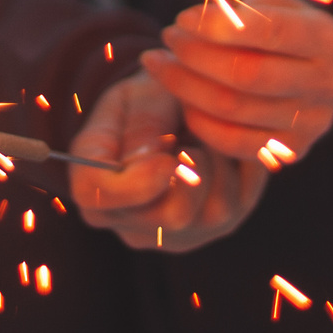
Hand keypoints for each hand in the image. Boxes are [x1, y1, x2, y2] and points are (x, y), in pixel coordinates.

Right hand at [69, 71, 265, 251]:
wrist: (170, 107)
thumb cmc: (146, 99)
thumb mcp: (136, 98)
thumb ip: (140, 129)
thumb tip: (156, 164)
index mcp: (90, 185)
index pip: (98, 198)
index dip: (136, 180)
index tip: (166, 152)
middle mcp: (129, 223)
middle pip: (172, 217)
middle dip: (192, 167)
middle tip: (189, 137)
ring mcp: (174, 234)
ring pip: (214, 214)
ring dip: (220, 164)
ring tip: (205, 138)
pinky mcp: (214, 229)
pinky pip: (240, 204)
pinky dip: (242, 169)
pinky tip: (225, 149)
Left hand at [142, 0, 332, 165]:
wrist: (306, 67)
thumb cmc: (279, 26)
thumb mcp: (270, 2)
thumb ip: (239, 6)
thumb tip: (199, 19)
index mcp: (332, 39)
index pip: (272, 31)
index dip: (220, 26)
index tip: (183, 19)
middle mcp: (331, 84)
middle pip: (249, 74)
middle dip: (196, 55)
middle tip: (168, 39)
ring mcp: (314, 123)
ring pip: (235, 109)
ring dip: (186, 85)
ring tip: (160, 63)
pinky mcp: (293, 151)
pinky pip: (233, 141)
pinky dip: (199, 119)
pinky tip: (181, 97)